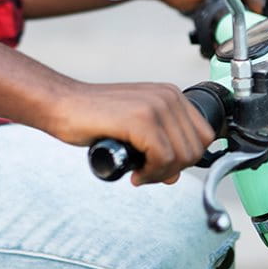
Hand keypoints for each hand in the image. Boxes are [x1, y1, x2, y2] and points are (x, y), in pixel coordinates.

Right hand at [58, 82, 214, 185]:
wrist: (63, 105)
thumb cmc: (94, 116)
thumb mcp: (136, 126)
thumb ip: (160, 143)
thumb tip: (174, 174)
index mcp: (169, 93)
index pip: (204, 135)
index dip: (186, 158)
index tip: (162, 165)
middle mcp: (167, 95)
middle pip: (196, 149)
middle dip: (174, 169)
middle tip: (147, 172)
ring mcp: (155, 105)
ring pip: (182, 157)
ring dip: (161, 174)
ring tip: (139, 172)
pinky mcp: (141, 119)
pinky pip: (163, 159)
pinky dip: (151, 174)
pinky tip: (134, 173)